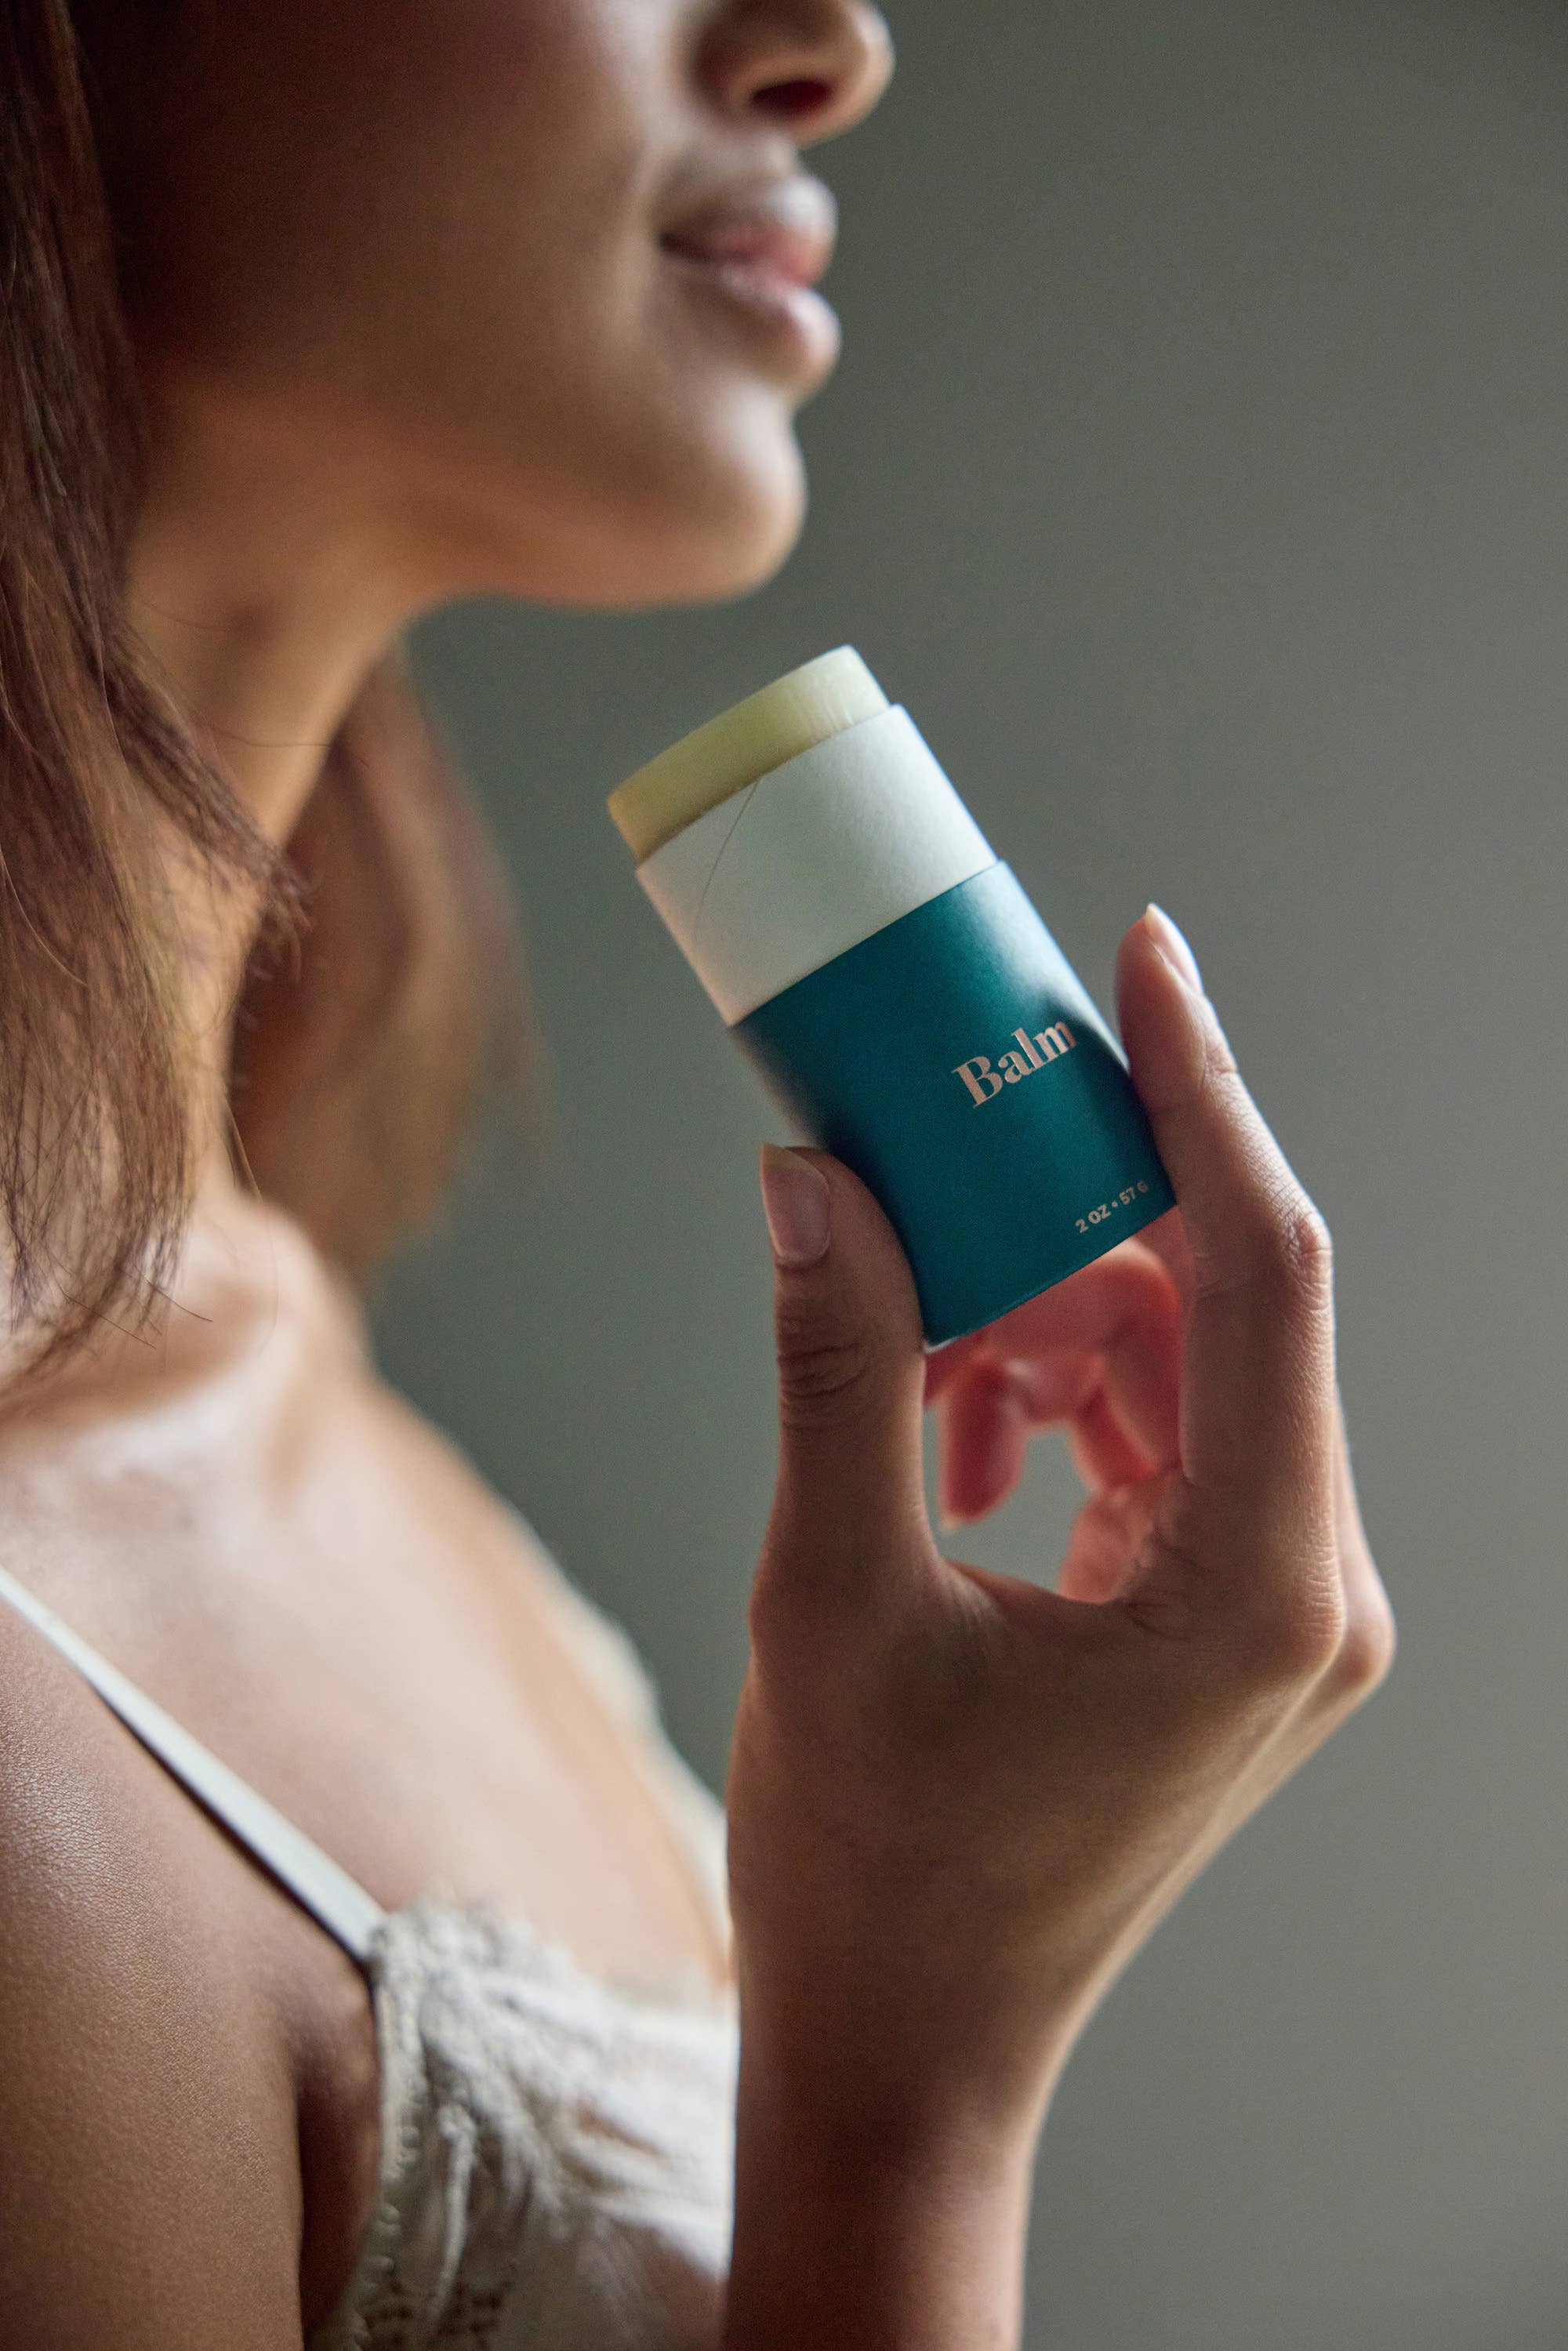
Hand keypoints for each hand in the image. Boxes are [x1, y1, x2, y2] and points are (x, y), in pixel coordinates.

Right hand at [723, 905, 1394, 2154]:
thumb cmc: (879, 1870)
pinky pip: (1159, 1445)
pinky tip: (947, 1455)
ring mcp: (1280, 1613)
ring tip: (909, 1384)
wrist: (911, 2053)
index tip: (1141, 959)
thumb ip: (838, 1366)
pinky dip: (1051, 1410)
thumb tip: (811, 1176)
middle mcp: (1311, 1591)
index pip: (1262, 1268)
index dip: (1201, 1091)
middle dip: (1062, 1224)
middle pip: (1212, 1309)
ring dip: (1035, 1333)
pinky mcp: (1229, 1625)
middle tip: (932, 1143)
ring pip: (1176, 1371)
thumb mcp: (835, 1597)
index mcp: (1258, 1586)